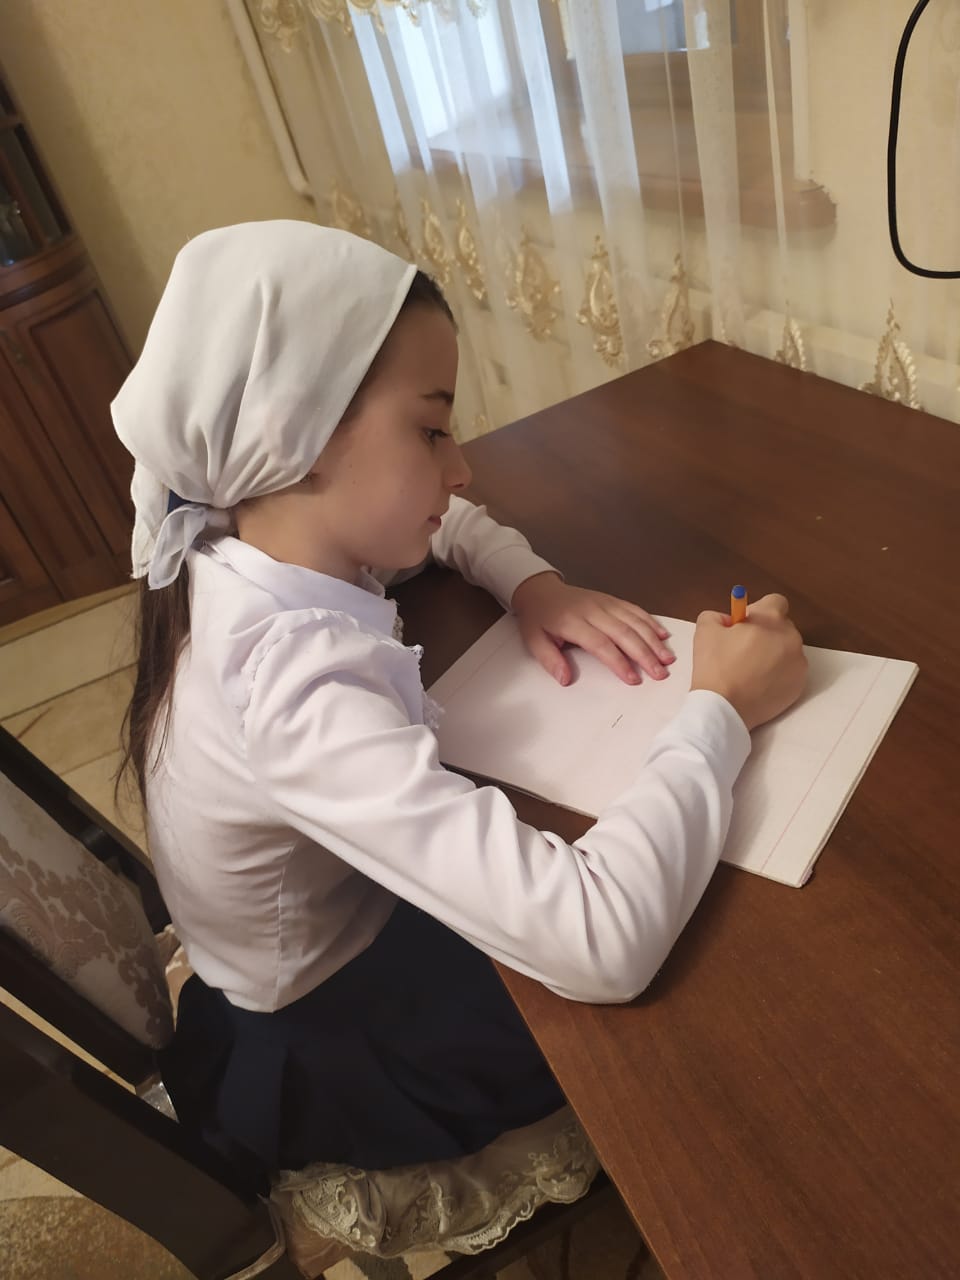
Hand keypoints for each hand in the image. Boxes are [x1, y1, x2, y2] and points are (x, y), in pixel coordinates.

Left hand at [510, 572, 675, 685]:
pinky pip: (634, 610)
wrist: (540, 590)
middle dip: (645, 654)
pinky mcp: (611, 600)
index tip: (632, 679)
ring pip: (634, 621)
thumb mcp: (534, 641)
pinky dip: (650, 622)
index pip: (600, 644)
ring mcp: (604, 603)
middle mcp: (592, 610)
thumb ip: (550, 660)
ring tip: (668, 658)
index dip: (618, 662)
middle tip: (660, 673)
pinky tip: (663, 635)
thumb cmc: (539, 618)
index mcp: (572, 622)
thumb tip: (565, 679)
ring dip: (653, 640)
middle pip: (623, 633)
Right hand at [691, 593, 806, 729]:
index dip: (758, 611)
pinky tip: (758, 685)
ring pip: (787, 650)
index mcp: (771, 619)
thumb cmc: (715, 666)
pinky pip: (790, 672)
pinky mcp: (799, 685)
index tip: (744, 626)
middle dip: (766, 633)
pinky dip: (778, 675)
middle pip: (782, 627)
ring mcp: (799, 663)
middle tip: (743, 650)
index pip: (775, 601)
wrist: (724, 709)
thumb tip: (730, 621)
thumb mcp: (705, 629)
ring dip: (773, 654)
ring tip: (750, 671)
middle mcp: (791, 637)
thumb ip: (718, 615)